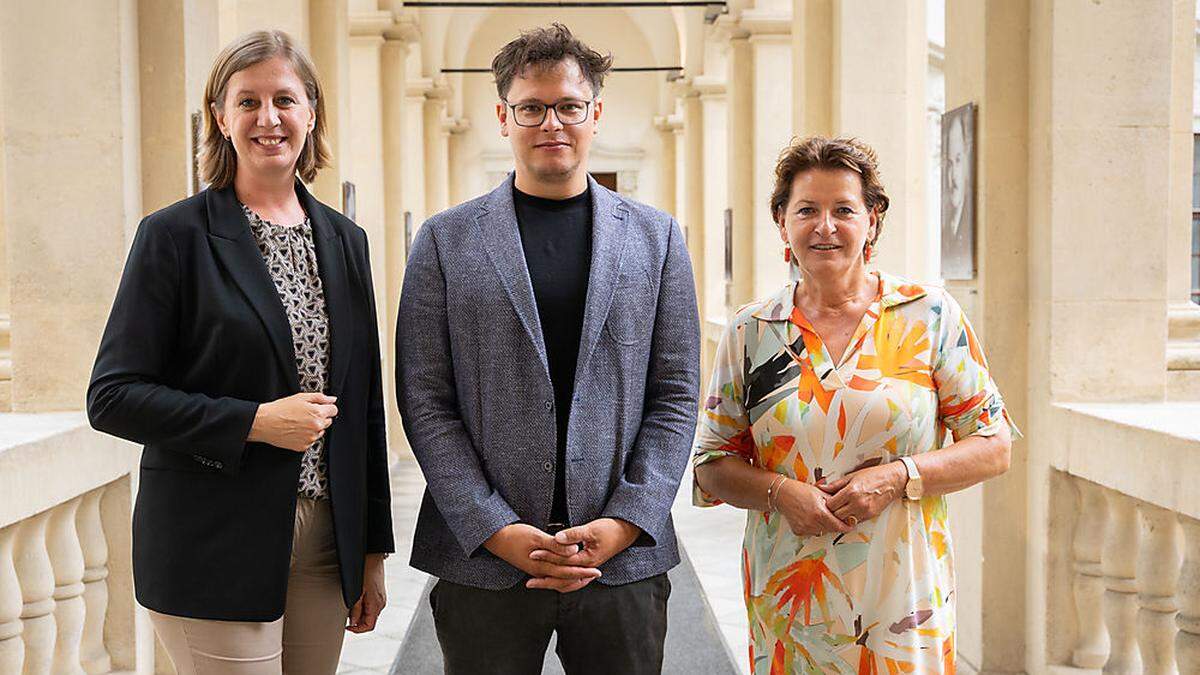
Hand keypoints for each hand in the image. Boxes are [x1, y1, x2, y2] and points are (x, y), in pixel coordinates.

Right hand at [247, 392, 337, 451]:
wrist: (265, 423)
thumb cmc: (280, 409)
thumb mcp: (301, 397)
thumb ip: (320, 398)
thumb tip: (332, 399)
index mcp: (318, 413)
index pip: (334, 410)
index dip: (327, 407)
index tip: (320, 407)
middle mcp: (316, 427)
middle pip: (328, 421)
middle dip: (320, 417)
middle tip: (305, 414)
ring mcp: (310, 438)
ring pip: (319, 432)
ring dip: (313, 427)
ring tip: (298, 422)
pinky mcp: (303, 446)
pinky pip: (310, 440)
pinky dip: (305, 436)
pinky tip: (295, 430)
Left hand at [347, 553, 386, 632]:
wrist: (374, 557)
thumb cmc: (366, 571)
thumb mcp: (357, 592)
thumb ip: (355, 609)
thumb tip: (352, 622)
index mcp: (377, 605)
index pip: (369, 626)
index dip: (357, 630)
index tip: (347, 627)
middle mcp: (381, 603)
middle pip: (370, 621)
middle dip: (357, 622)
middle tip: (346, 616)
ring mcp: (381, 599)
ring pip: (370, 614)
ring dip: (360, 614)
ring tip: (350, 607)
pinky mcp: (379, 594)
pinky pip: (371, 607)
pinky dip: (363, 608)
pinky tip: (357, 600)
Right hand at [484, 523, 600, 592]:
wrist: (495, 539)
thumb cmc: (514, 535)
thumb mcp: (536, 537)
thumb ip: (555, 546)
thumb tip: (573, 552)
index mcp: (541, 565)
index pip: (567, 571)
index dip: (582, 571)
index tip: (596, 570)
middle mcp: (539, 571)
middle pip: (564, 578)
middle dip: (581, 577)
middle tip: (596, 574)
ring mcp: (535, 570)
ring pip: (557, 580)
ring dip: (572, 578)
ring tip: (585, 575)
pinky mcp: (532, 566)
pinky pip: (551, 576)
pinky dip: (562, 576)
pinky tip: (567, 572)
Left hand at [526, 518, 640, 589]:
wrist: (627, 532)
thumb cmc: (611, 529)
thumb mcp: (592, 529)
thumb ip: (574, 534)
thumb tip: (557, 538)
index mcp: (588, 560)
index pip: (562, 561)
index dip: (547, 556)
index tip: (532, 554)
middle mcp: (587, 568)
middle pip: (563, 578)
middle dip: (545, 578)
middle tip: (528, 581)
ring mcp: (588, 569)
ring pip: (568, 582)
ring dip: (552, 583)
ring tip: (537, 585)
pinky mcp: (588, 566)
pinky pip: (573, 579)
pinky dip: (561, 581)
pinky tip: (552, 580)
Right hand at [775, 478, 851, 536]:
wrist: (783, 494)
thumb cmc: (801, 491)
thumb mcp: (821, 493)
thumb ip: (835, 503)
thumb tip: (847, 510)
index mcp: (820, 513)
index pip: (838, 526)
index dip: (846, 526)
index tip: (850, 525)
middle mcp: (812, 523)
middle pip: (831, 530)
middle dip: (835, 524)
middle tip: (833, 516)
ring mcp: (805, 528)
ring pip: (822, 532)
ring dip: (824, 526)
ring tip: (819, 514)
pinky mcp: (799, 531)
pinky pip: (812, 532)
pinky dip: (814, 527)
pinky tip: (810, 518)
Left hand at [818, 461, 906, 525]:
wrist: (893, 481)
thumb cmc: (874, 476)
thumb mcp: (852, 476)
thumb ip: (836, 484)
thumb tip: (822, 487)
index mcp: (851, 492)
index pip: (831, 505)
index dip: (827, 503)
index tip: (826, 501)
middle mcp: (857, 503)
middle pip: (836, 515)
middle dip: (832, 512)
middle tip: (832, 507)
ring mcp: (864, 511)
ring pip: (845, 521)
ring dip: (841, 517)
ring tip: (841, 509)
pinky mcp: (870, 516)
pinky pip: (855, 521)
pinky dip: (851, 518)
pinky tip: (851, 511)